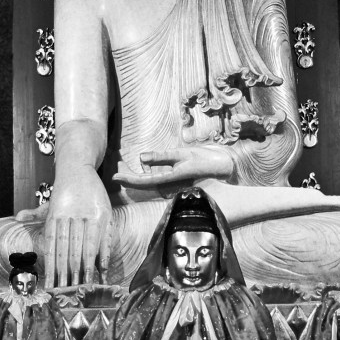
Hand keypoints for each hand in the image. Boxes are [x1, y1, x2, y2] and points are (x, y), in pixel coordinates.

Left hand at [44, 169, 112, 286]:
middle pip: (70, 251)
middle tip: (67, 292)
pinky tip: (102, 270)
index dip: (53, 268)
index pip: (53, 248)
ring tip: (85, 286)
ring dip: (86, 268)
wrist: (79, 167)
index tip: (53, 286)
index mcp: (55, 216)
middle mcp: (71, 216)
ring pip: (87, 247)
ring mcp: (89, 215)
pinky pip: (105, 239)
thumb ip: (35, 214)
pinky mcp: (105, 214)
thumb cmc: (64, 191)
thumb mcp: (49, 202)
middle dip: (69, 274)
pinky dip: (104, 255)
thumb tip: (18, 217)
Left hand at [113, 146, 232, 188]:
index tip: (114, 175)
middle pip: (142, 181)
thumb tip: (141, 157)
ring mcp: (172, 183)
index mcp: (169, 180)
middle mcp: (168, 184)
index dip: (128, 178)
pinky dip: (147, 171)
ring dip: (137, 172)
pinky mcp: (175, 180)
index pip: (143, 181)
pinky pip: (157, 177)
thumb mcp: (183, 154)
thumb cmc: (206, 161)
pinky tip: (143, 164)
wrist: (226, 169)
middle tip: (116, 164)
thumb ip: (162, 157)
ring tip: (124, 163)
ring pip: (148, 179)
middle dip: (128, 174)